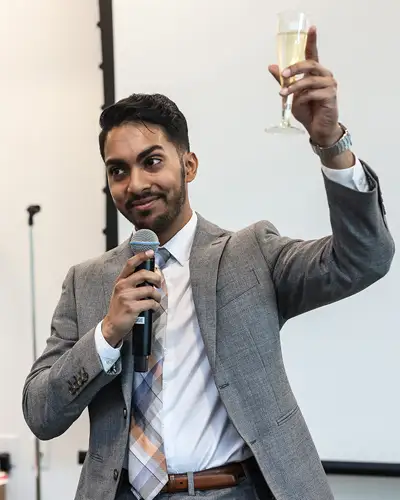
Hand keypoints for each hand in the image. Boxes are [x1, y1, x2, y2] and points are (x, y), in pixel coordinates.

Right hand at [102, 250, 161, 346]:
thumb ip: (133, 282)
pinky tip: (153, 308)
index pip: (130, 264)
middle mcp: (122, 286)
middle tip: (159, 284)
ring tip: (157, 300)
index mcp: (120, 281)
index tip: (150, 252)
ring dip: (158, 296)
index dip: (141, 256)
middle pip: (144, 274)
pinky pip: (150, 303)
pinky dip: (155, 306)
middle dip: (156, 278)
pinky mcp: (132, 308)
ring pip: (150, 290)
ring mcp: (126, 297)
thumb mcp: (122, 291)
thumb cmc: (120, 307)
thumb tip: (151, 274)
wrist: (112, 325)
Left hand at [269, 26, 341, 146]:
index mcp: (315, 73)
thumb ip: (284, 81)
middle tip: (283, 74)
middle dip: (295, 68)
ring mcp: (329, 84)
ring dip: (294, 86)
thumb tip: (272, 66)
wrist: (316, 128)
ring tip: (283, 94)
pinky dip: (303, 98)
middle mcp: (324, 75)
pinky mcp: (331, 95)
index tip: (311, 28)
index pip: (313, 53)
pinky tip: (299, 103)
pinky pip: (314, 93)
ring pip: (310, 80)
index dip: (312, 40)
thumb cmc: (307, 110)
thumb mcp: (291, 95)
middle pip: (311, 64)